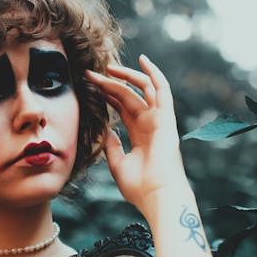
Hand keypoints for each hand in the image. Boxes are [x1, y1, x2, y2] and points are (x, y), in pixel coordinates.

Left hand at [84, 55, 185, 212]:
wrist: (156, 196)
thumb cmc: (139, 187)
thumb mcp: (117, 164)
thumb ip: (111, 147)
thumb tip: (105, 132)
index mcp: (140, 135)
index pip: (122, 108)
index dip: (107, 95)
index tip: (90, 86)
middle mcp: (150, 124)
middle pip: (128, 96)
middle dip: (109, 84)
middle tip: (90, 74)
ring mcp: (159, 120)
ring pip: (143, 89)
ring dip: (126, 76)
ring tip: (107, 67)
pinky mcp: (166, 118)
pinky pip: (162, 90)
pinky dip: (154, 74)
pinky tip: (143, 60)